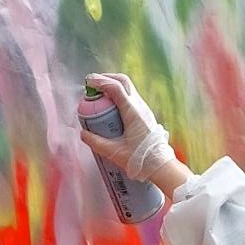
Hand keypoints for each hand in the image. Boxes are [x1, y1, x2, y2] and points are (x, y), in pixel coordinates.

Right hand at [81, 72, 181, 188]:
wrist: (161, 166)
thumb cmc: (140, 160)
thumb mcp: (115, 152)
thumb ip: (97, 143)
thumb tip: (83, 134)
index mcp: (133, 112)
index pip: (116, 88)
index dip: (101, 81)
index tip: (88, 82)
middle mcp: (140, 106)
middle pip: (123, 81)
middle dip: (107, 78)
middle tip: (93, 83)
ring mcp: (144, 109)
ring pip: (128, 88)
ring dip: (113, 86)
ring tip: (99, 93)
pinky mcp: (145, 115)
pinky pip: (131, 98)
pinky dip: (119, 95)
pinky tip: (111, 105)